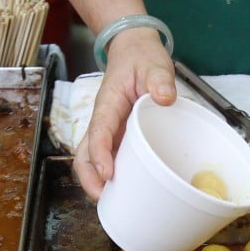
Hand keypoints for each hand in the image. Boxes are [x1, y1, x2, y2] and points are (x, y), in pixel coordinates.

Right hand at [75, 27, 176, 199]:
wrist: (134, 49)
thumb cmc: (141, 57)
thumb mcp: (153, 62)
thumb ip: (159, 78)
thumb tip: (165, 97)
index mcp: (108, 104)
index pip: (98, 131)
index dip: (99, 154)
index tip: (107, 174)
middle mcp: (103, 120)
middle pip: (84, 152)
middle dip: (89, 177)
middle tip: (103, 197)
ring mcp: (109, 129)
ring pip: (91, 158)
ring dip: (96, 180)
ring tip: (112, 201)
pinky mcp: (117, 135)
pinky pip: (108, 156)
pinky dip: (111, 175)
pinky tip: (125, 190)